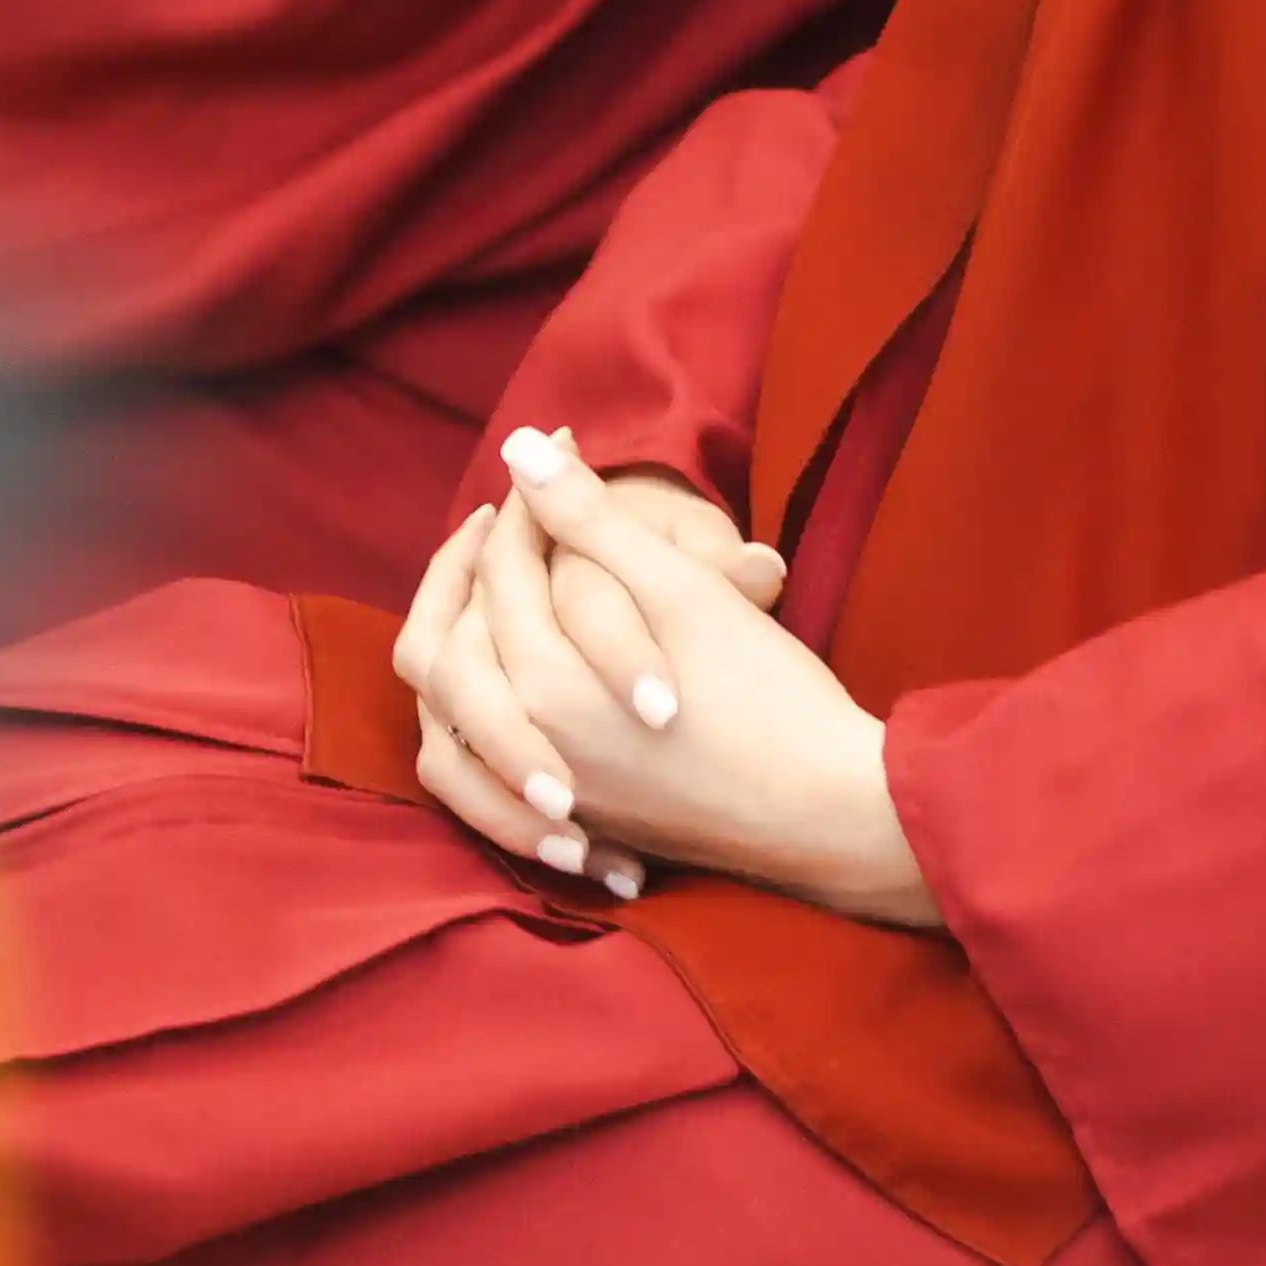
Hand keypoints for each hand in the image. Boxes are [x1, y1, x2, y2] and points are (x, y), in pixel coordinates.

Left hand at [398, 432, 915, 921]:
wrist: (820, 809)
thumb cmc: (764, 692)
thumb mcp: (682, 590)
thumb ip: (589, 518)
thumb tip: (517, 447)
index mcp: (547, 678)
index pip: (501, 567)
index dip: (526, 498)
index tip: (559, 447)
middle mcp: (524, 741)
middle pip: (454, 636)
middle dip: (471, 562)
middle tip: (512, 512)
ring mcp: (538, 791)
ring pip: (446, 714)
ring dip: (457, 642)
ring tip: (495, 591)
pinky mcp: (564, 818)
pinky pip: (470, 778)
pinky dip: (467, 729)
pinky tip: (498, 689)